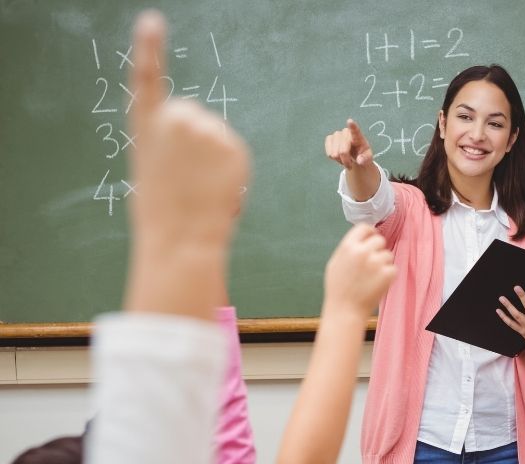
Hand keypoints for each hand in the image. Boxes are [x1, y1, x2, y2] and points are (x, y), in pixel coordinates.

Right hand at [129, 10, 249, 250]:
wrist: (181, 237)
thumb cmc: (162, 211)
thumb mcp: (153, 168)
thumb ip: (170, 144)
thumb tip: (195, 145)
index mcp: (146, 125)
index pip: (147, 77)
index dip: (150, 47)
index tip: (151, 21)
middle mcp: (176, 119)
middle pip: (192, 114)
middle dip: (193, 138)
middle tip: (185, 175)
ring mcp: (207, 130)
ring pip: (215, 133)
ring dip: (212, 155)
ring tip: (200, 186)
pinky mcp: (234, 146)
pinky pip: (234, 150)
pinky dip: (230, 166)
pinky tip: (217, 186)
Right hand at [323, 224, 395, 318]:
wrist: (344, 310)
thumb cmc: (338, 288)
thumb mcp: (336, 262)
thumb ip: (349, 248)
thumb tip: (362, 238)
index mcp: (348, 246)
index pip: (364, 227)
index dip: (369, 233)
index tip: (371, 239)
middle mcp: (362, 251)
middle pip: (379, 240)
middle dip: (377, 250)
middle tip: (372, 263)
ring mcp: (376, 262)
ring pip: (388, 255)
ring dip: (383, 264)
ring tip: (372, 277)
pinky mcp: (387, 274)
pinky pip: (393, 268)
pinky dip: (388, 275)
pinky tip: (377, 284)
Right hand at [325, 119, 374, 170]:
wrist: (354, 155)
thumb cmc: (362, 154)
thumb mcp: (368, 158)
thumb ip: (365, 159)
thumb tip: (360, 160)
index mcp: (358, 137)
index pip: (355, 131)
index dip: (352, 126)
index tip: (349, 121)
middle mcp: (347, 132)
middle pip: (342, 151)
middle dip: (346, 161)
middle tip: (351, 165)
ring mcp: (337, 134)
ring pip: (334, 153)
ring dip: (340, 159)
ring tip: (345, 158)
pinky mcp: (329, 138)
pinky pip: (329, 153)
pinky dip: (333, 158)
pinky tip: (339, 155)